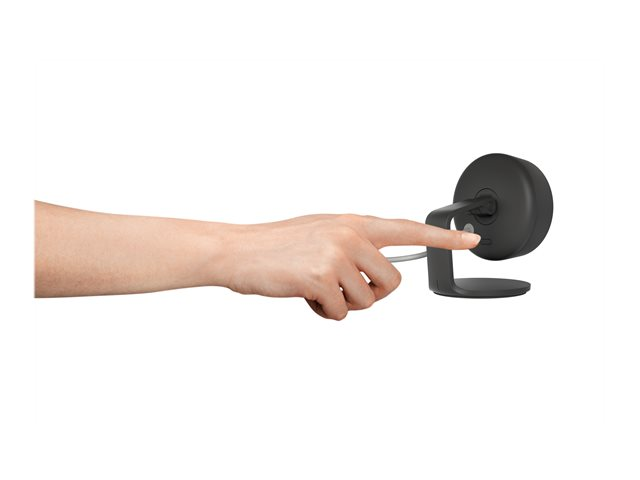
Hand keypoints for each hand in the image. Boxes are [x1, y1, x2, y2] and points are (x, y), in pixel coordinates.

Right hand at [219, 214, 479, 319]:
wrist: (238, 250)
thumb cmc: (277, 244)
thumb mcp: (321, 230)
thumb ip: (354, 241)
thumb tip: (377, 262)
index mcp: (353, 222)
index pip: (408, 228)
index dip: (442, 236)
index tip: (470, 240)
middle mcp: (350, 234)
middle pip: (392, 282)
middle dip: (371, 293)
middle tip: (342, 288)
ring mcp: (337, 255)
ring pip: (367, 301)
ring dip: (343, 304)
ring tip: (316, 288)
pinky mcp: (321, 278)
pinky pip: (341, 313)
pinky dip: (324, 313)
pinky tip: (305, 296)